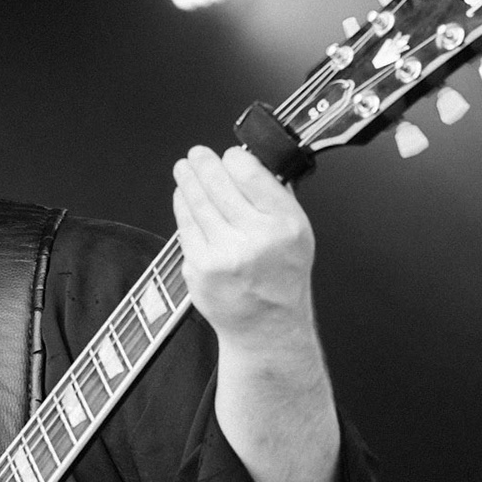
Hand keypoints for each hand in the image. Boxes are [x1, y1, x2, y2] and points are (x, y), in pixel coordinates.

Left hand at [171, 144, 316, 354]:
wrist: (267, 327)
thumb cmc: (281, 279)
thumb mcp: (299, 233)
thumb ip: (276, 197)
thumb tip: (247, 164)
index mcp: (284, 225)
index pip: (249, 173)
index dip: (233, 158)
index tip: (228, 156)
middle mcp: (254, 239)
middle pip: (217, 184)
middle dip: (202, 163)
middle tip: (196, 154)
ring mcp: (223, 255)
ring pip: (197, 203)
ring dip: (187, 180)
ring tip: (185, 169)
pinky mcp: (199, 268)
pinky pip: (185, 227)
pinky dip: (182, 207)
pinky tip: (184, 198)